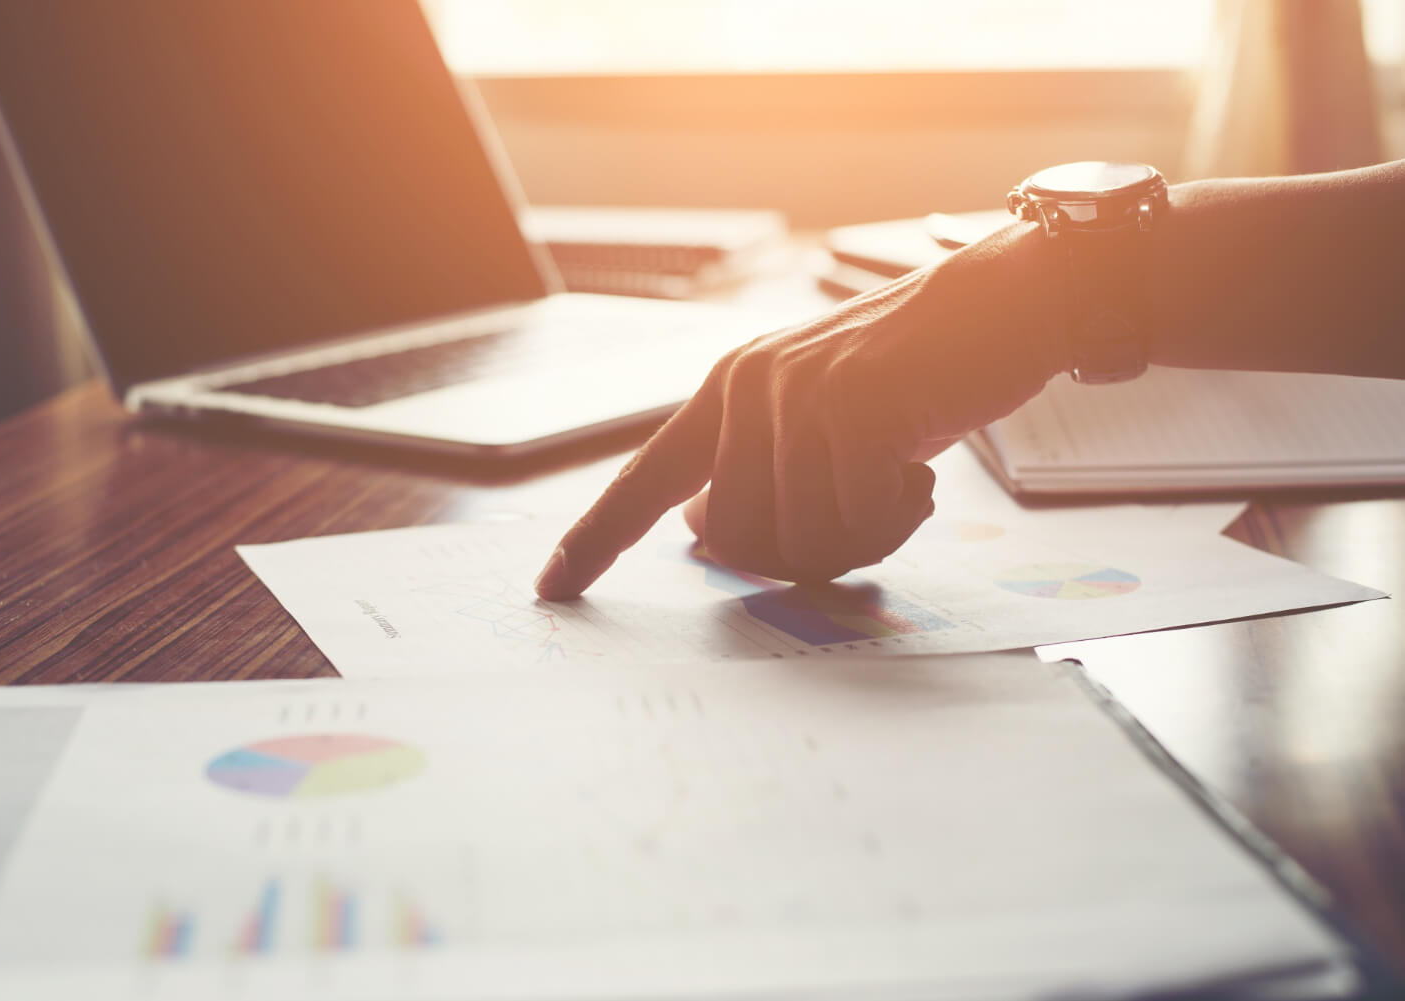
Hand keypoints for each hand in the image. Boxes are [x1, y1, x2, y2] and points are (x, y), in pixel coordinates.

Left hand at [535, 223, 1063, 598]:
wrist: (1001, 305)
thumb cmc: (917, 372)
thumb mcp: (820, 413)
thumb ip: (758, 466)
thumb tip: (705, 532)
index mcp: (729, 392)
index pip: (645, 477)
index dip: (598, 537)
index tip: (553, 587)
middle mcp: (749, 390)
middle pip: (739, 544)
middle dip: (806, 556)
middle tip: (864, 516)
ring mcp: (798, 396)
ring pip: (799, 542)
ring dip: (859, 538)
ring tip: (897, 482)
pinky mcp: (853, 408)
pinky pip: (859, 522)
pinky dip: (897, 518)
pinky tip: (920, 470)